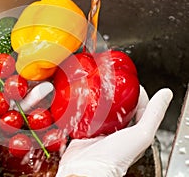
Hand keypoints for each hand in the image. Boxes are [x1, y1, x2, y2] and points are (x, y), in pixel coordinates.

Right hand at [56, 86, 172, 176]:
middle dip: (117, 96)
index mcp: (133, 134)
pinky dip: (86, 109)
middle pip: (119, 108)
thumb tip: (166, 94)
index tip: (131, 83)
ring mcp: (100, 133)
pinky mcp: (85, 132)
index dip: (136, 94)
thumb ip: (154, 114)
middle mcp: (117, 133)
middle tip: (113, 83)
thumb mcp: (142, 134)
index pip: (139, 108)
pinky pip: (86, 117)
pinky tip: (85, 102)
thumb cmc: (115, 157)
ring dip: (100, 101)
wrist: (88, 168)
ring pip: (102, 112)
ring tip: (98, 89)